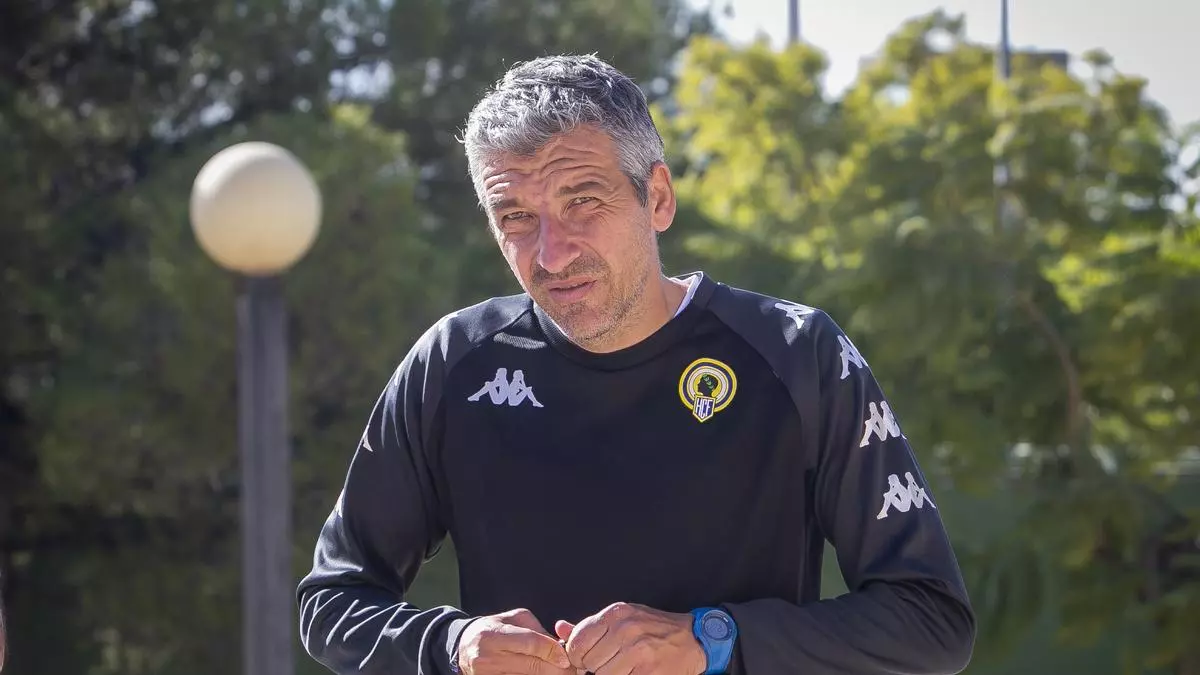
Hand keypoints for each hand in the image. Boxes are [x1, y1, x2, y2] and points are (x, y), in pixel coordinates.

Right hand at [458, 608, 573, 674]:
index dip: (553, 651)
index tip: (565, 657)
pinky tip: (542, 674)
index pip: (531, 643)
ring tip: (558, 671)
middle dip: (555, 669)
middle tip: (570, 669)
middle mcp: (488, 657)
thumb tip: (559, 645)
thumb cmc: (491, 629)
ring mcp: (488, 674)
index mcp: (493, 635)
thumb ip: (536, 630)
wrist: (463, 648)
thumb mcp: (512, 619)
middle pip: (532, 666)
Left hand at [554, 602, 705, 674]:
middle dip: (593, 668)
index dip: (576, 656)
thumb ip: (591, 626)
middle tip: (607, 664)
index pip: (578, 640)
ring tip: (622, 668)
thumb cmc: (654, 628)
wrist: (693, 639)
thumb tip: (560, 628)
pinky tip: (633, 672)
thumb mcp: (623, 618)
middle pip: (588, 661)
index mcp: (616, 614)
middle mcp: (626, 629)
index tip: (585, 660)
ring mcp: (639, 651)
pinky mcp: (649, 671)